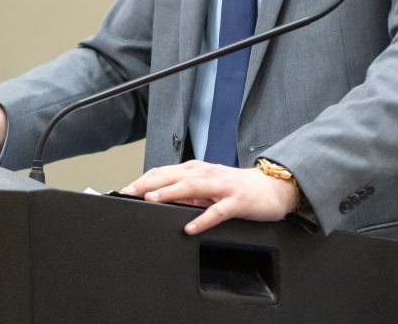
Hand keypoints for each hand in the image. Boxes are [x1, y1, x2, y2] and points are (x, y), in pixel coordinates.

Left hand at [120, 160, 297, 234]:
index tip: (124, 189)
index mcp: (196, 170)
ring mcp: (222, 187)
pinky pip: (218, 211)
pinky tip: (190, 227)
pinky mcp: (237, 201)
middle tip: (128, 192)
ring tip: (151, 199)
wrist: (274, 188)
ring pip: (192, 187)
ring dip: (170, 192)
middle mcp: (207, 174)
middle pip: (173, 176)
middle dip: (148, 183)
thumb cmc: (237, 188)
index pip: (164, 172)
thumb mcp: (207, 187)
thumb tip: (158, 200)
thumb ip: (185, 192)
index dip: (143, 179)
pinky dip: (203, 219)